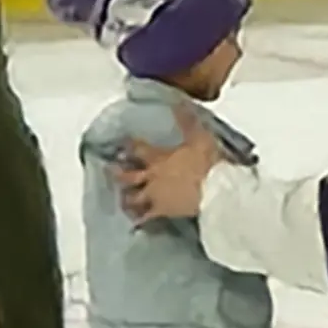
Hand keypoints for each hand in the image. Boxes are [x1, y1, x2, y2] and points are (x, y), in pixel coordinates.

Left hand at [117, 104, 222, 221]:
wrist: (218, 190)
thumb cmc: (209, 162)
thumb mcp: (200, 136)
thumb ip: (186, 120)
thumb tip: (176, 102)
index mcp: (159, 156)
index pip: (137, 148)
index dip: (128, 145)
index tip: (121, 144)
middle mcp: (152, 176)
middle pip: (127, 176)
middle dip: (117, 173)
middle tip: (109, 171)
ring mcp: (156, 196)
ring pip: (133, 198)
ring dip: (126, 198)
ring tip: (122, 200)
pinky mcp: (163, 213)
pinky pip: (146, 218)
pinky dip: (139, 220)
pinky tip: (135, 224)